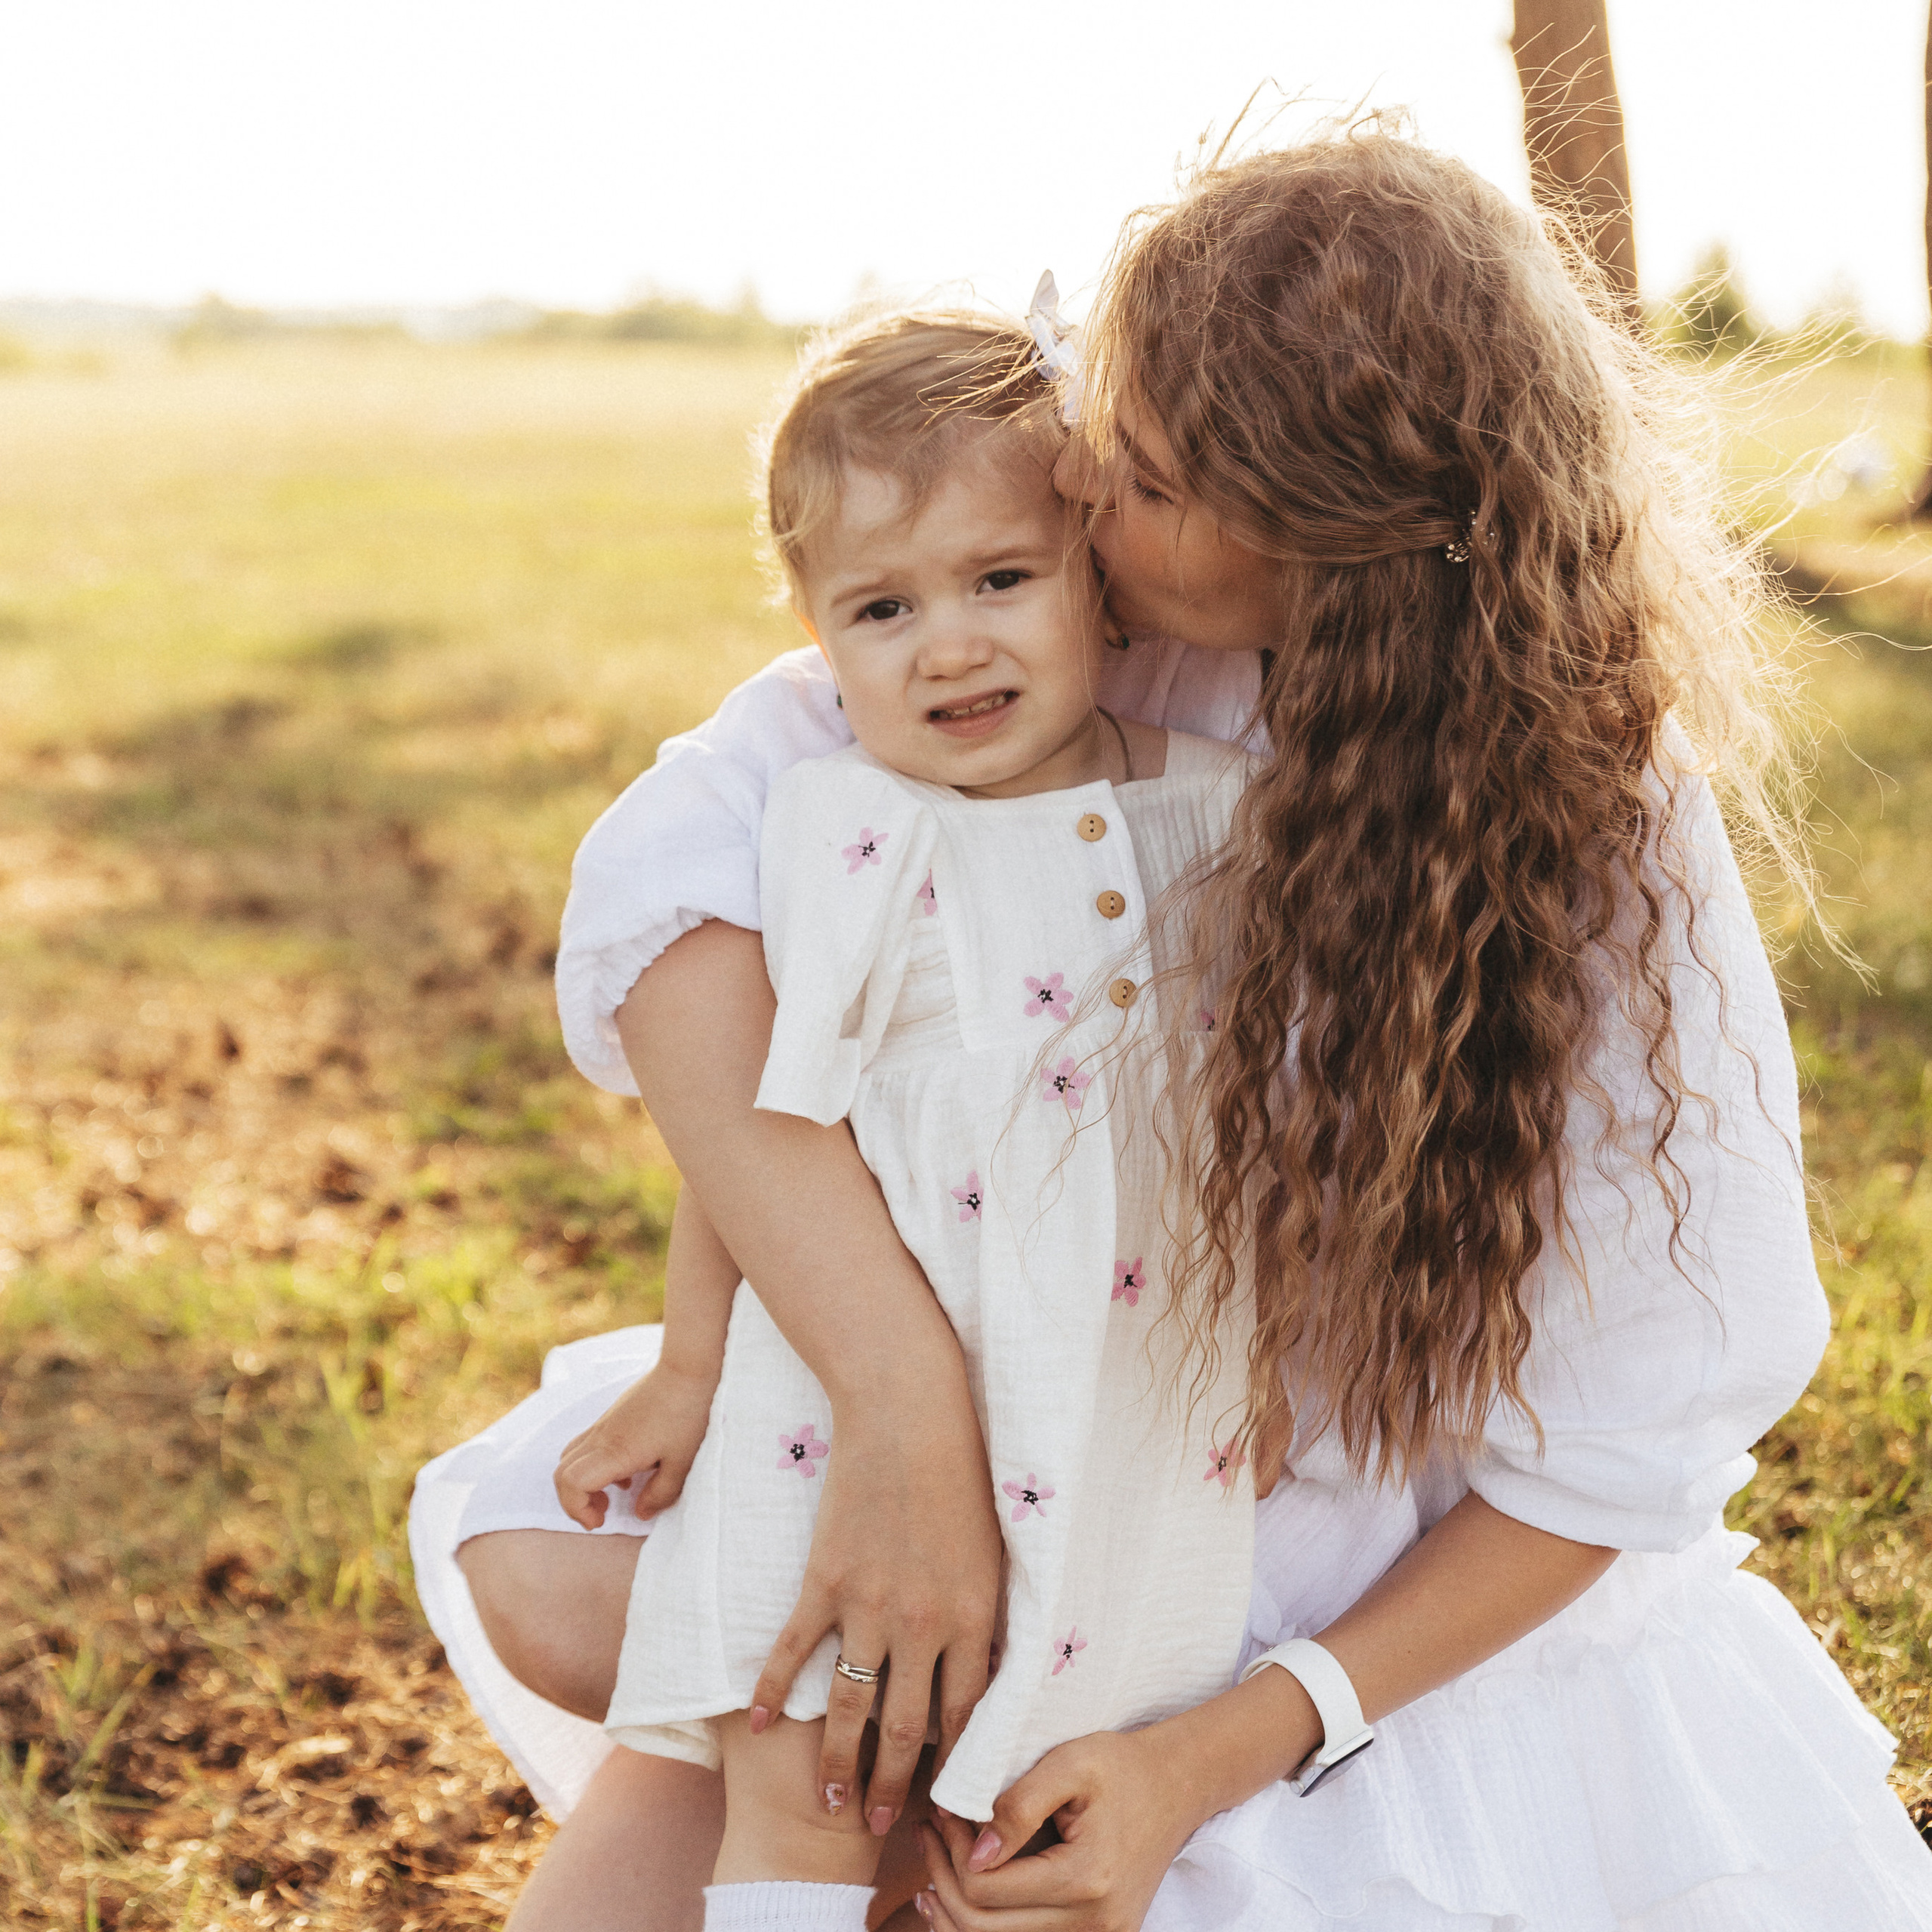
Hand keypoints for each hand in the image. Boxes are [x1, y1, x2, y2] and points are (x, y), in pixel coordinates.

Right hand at [552, 1361, 717, 1529]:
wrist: (690, 1368)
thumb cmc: (689, 1414)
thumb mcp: (682, 1463)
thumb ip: (660, 1494)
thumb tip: (640, 1513)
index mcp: (615, 1451)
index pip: (571, 1483)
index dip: (577, 1510)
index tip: (601, 1522)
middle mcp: (602, 1436)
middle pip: (561, 1473)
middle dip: (573, 1502)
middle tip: (602, 1514)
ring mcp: (605, 1423)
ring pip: (570, 1456)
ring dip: (581, 1483)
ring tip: (611, 1495)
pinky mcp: (614, 1414)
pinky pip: (587, 1443)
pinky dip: (594, 1465)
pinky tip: (627, 1470)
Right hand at [748, 1367, 1002, 1844]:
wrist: (907, 1409)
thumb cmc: (963, 1467)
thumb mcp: (992, 1550)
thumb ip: (986, 1613)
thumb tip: (987, 1666)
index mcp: (974, 1618)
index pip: (965, 1717)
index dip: (955, 1768)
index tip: (946, 1803)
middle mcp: (923, 1625)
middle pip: (907, 1729)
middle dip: (895, 1785)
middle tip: (880, 1823)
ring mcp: (868, 1605)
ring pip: (850, 1706)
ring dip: (838, 1761)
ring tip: (830, 1800)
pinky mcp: (824, 1579)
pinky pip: (794, 1650)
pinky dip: (774, 1691)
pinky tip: (763, 1725)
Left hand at [914, 1730, 1200, 1931]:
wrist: (1178, 1784)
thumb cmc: (1123, 1766)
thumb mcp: (1071, 1763)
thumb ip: (1019, 1805)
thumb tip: (973, 1853)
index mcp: (1087, 1879)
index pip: (987, 1890)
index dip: (950, 1852)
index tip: (941, 1812)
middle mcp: (1095, 1923)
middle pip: (986, 1929)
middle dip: (943, 1882)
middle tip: (930, 1834)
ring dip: (959, 1911)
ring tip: (933, 1871)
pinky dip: (990, 1923)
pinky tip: (965, 1897)